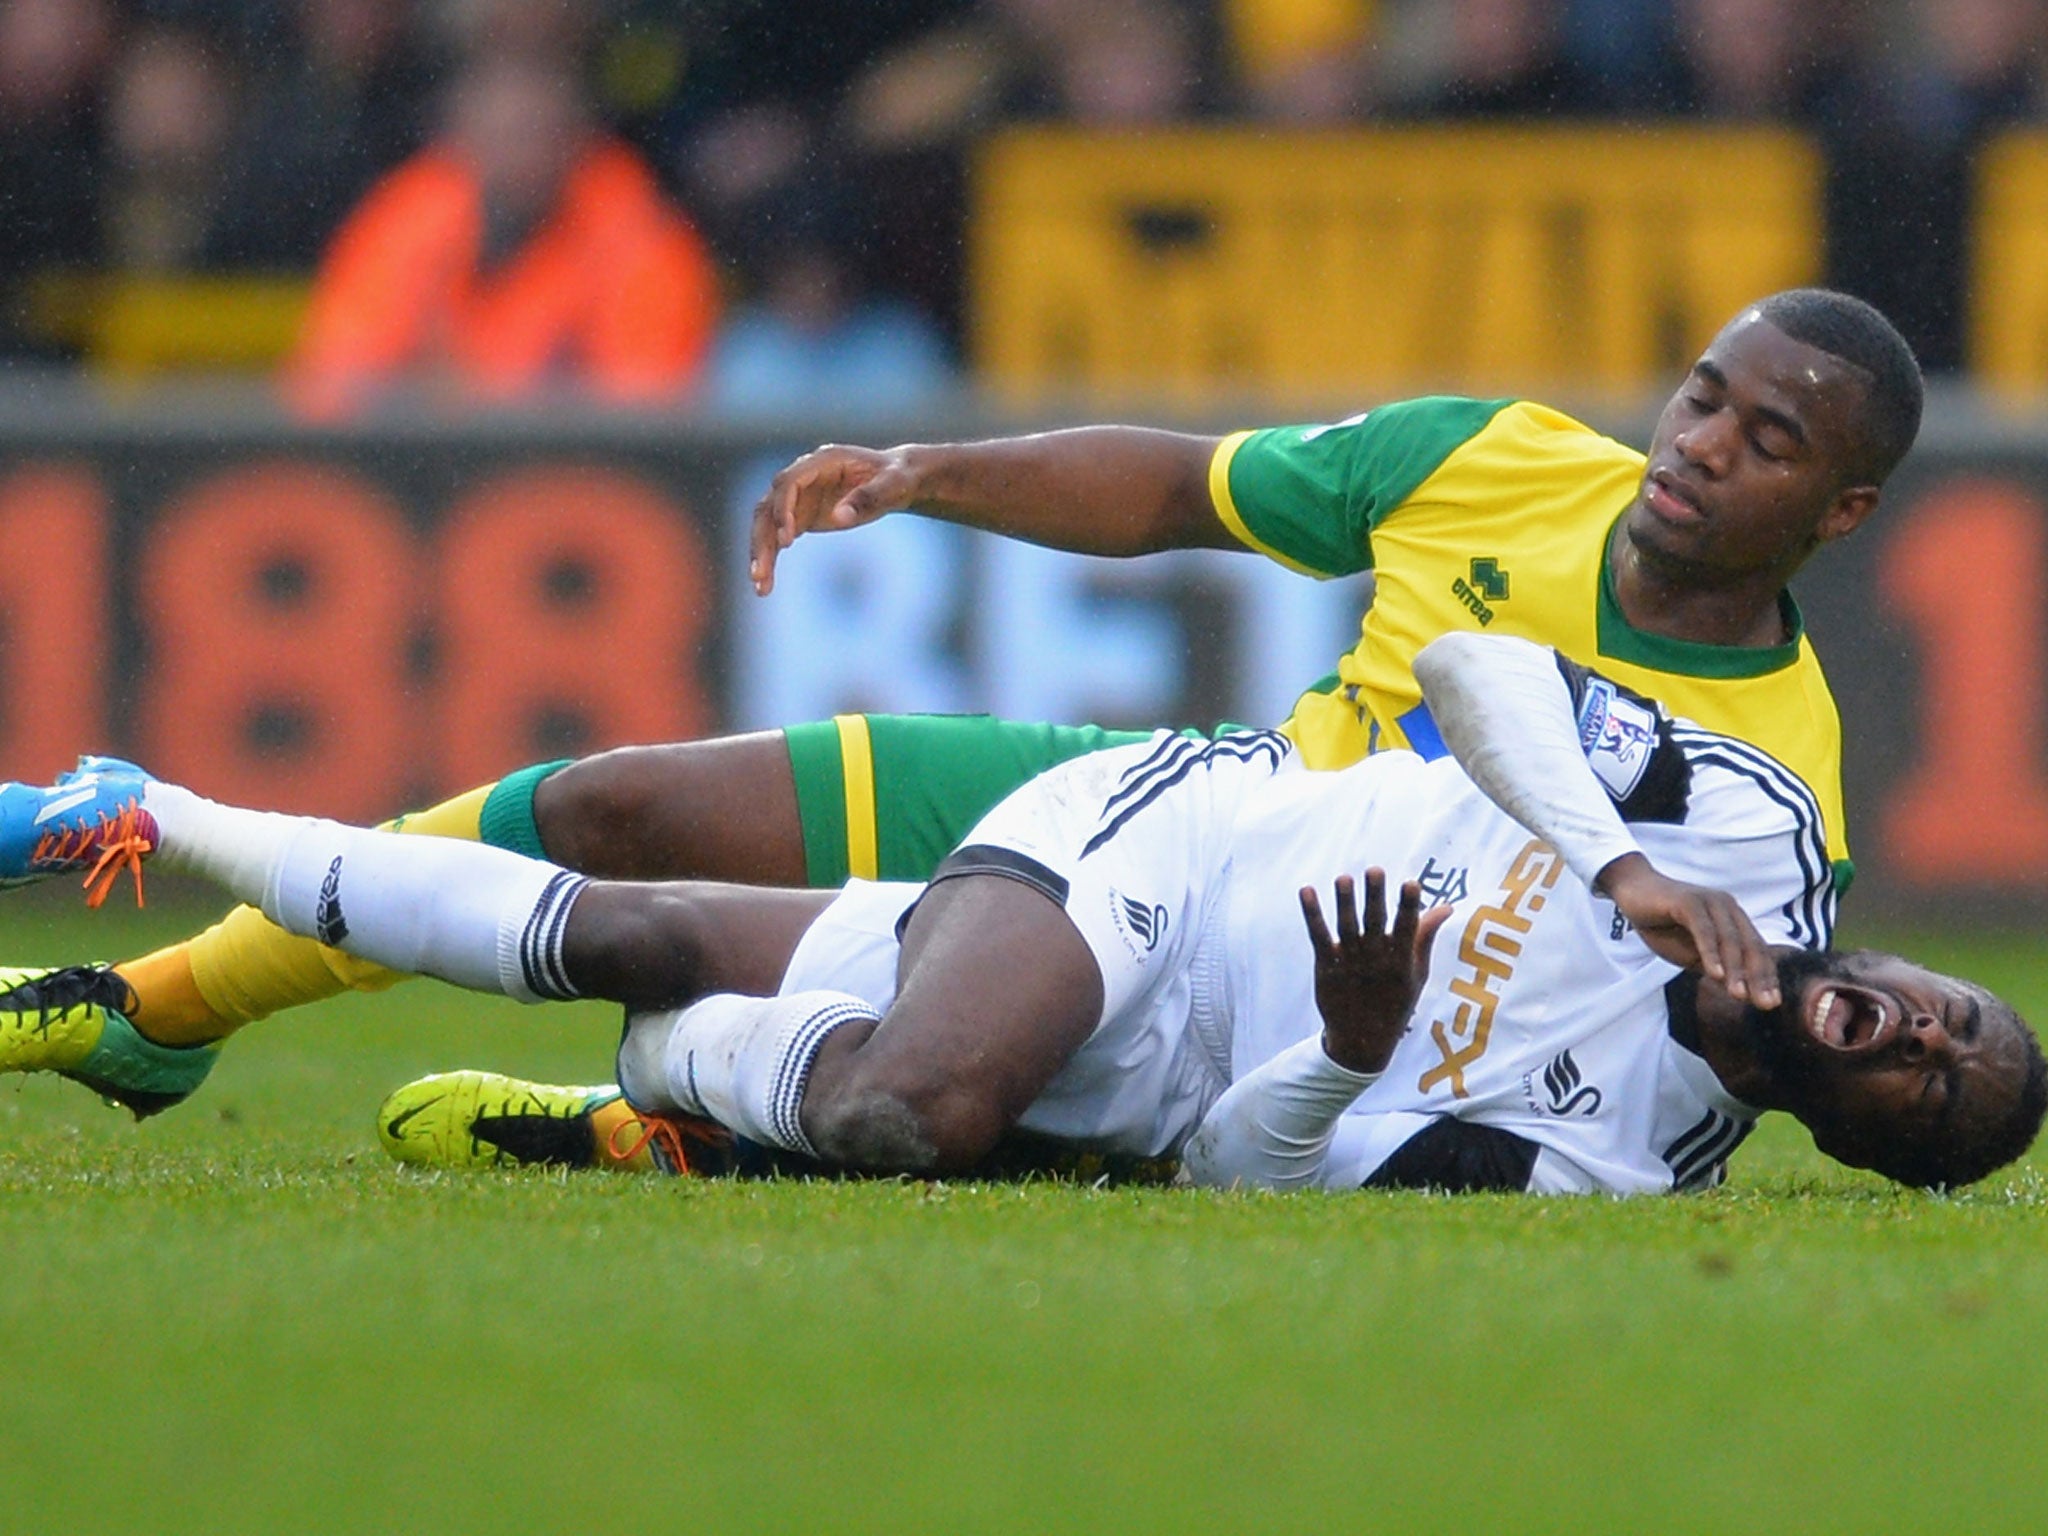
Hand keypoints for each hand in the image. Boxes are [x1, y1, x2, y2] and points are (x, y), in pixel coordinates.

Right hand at [749, 443, 919, 594]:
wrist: (897, 480)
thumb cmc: (897, 478)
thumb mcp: (893, 486)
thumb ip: (868, 498)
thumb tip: (839, 517)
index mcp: (822, 461)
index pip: (789, 483)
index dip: (783, 509)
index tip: (787, 539)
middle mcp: (803, 476)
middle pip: (769, 506)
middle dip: (763, 538)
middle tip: (759, 572)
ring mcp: (799, 497)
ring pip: (768, 524)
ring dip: (761, 553)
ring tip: (760, 587)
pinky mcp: (801, 515)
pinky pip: (778, 538)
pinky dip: (771, 558)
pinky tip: (766, 585)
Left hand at [1299, 869, 1453, 1074]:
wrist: (1362, 1042)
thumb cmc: (1396, 1003)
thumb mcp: (1417, 975)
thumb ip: (1426, 937)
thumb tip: (1446, 906)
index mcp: (1400, 963)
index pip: (1407, 930)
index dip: (1409, 908)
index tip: (1411, 883)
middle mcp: (1375, 961)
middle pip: (1374, 924)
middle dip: (1374, 897)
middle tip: (1374, 870)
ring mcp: (1349, 964)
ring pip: (1346, 928)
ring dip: (1344, 903)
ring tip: (1343, 878)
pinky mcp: (1326, 967)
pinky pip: (1319, 936)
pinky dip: (1312, 915)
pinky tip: (1307, 891)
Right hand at [1594, 852, 1779, 1008]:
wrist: (1632, 891)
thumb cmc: (1663, 924)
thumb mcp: (1692, 953)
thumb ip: (1716, 967)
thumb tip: (1742, 992)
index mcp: (1733, 919)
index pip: (1756, 950)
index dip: (1766, 977)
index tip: (1773, 1003)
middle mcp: (1728, 908)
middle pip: (1749, 946)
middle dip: (1758, 977)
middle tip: (1765, 1004)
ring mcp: (1710, 902)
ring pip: (1729, 940)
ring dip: (1736, 969)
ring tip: (1739, 995)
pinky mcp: (1689, 901)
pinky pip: (1704, 930)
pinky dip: (1710, 952)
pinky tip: (1714, 974)